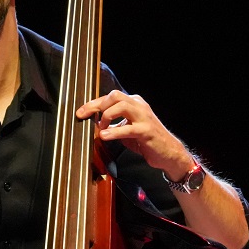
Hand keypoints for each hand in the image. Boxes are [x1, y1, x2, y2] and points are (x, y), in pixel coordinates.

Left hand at [75, 90, 191, 174]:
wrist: (168, 152)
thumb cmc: (147, 141)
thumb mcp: (127, 129)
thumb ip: (113, 125)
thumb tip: (96, 126)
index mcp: (134, 103)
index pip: (110, 97)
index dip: (93, 104)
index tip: (81, 112)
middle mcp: (139, 106)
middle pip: (114, 96)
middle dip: (96, 105)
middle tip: (86, 116)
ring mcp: (144, 117)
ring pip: (121, 106)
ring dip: (106, 116)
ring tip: (101, 128)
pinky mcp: (146, 130)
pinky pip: (127, 128)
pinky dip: (114, 132)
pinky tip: (105, 136)